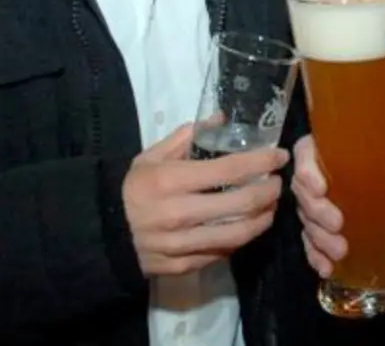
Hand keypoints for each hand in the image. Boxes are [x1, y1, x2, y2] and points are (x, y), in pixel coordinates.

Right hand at [123, 123, 289, 277]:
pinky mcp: (184, 266)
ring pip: (240, 233)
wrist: (105, 234)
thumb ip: (186, 137)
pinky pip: (223, 252)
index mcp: (170, 180)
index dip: (262, 162)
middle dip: (270, 191)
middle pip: (243, 203)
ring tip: (270, 206)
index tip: (279, 156)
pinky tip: (247, 225)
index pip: (230, 169)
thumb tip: (220, 119)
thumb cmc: (133, 190)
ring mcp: (182, 244)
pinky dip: (241, 237)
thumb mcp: (150, 157)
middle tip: (278, 182)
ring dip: (264, 217)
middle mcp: (179, 214)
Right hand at [292, 135, 384, 276]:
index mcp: (328, 151)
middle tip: (338, 225)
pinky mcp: (318, 229)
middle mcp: (315, 177)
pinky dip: (316, 256)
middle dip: (318, 212)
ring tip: (340, 252)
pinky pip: (310, 243)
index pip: (305, 154)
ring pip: (306, 220)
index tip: (322, 189)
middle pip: (302, 192)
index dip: (308, 172)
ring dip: (320, 239)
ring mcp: (314, 205)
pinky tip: (327, 269)